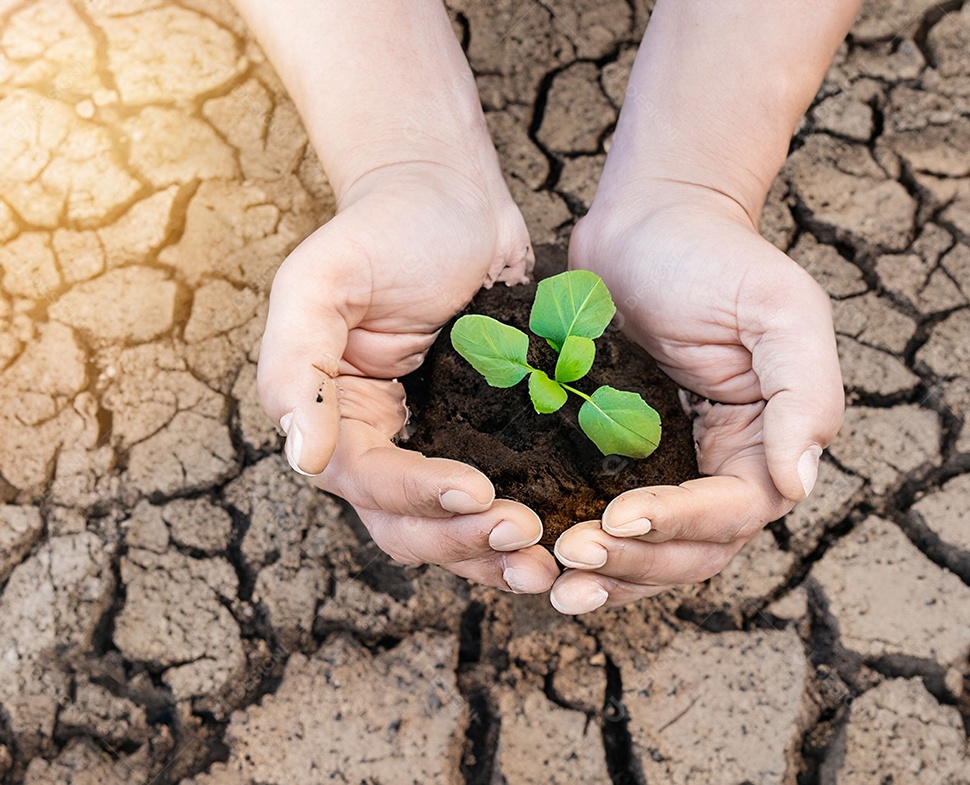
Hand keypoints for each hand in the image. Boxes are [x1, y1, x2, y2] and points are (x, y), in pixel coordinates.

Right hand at [258, 161, 557, 593]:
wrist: (453, 196)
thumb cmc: (386, 228)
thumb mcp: (321, 280)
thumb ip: (297, 364)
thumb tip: (302, 456)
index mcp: (332, 415)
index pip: (366, 480)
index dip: (417, 497)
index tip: (478, 493)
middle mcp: (380, 441)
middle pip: (408, 523)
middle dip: (463, 540)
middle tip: (526, 537)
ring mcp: (435, 443)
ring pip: (453, 527)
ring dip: (494, 553)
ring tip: (548, 561)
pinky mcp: (487, 435)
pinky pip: (500, 494)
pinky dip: (527, 521)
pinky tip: (566, 534)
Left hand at [549, 179, 844, 612]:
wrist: (649, 221)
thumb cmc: (716, 258)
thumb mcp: (782, 310)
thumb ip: (805, 394)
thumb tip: (796, 483)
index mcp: (764, 445)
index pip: (732, 513)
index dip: (680, 525)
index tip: (620, 516)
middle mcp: (717, 469)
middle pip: (689, 550)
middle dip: (634, 561)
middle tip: (571, 555)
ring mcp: (663, 469)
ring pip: (646, 552)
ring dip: (606, 574)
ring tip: (553, 580)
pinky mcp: (612, 458)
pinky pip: (602, 517)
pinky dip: (581, 544)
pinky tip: (540, 557)